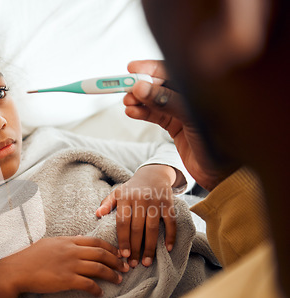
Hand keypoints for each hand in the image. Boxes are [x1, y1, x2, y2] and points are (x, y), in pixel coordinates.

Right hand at [0, 236, 127, 297]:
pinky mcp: (66, 280)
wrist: (16, 270)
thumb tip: (80, 239)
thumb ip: (66, 242)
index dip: (110, 247)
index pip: (95, 241)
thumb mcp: (49, 243)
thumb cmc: (29, 257)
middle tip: (125, 266)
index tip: (118, 253)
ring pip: (98, 268)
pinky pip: (88, 284)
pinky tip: (100, 293)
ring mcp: (69, 265)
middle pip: (101, 253)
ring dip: (111, 274)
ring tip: (119, 279)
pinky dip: (97, 289)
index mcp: (67, 241)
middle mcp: (71, 251)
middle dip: (116, 260)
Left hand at [96, 164, 175, 267]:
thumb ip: (107, 203)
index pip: (122, 222)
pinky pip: (170, 222)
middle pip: (137, 228)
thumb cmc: (132, 188)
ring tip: (147, 262)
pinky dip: (170, 236)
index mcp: (125, 198)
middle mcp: (140, 200)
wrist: (153, 173)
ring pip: (153, 228)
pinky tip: (167, 249)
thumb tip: (97, 214)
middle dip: (135, 248)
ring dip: (150, 247)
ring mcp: (155, 201)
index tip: (123, 255)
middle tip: (134, 264)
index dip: (123, 239)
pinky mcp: (168, 203)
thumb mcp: (117, 192)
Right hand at [124, 60, 229, 190]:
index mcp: (205, 88)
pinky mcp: (177, 127)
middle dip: (142, 86)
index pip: (175, 70)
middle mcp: (194, 97)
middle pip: (163, 84)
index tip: (132, 69)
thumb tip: (140, 88)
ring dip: (139, 100)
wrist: (223, 176)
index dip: (152, 69)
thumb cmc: (219, 144)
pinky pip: (156, 116)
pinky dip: (143, 113)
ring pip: (156, 100)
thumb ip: (166, 102)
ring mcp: (185, 112)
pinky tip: (131, 112)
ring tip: (126, 103)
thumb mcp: (192, 119)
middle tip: (125, 89)